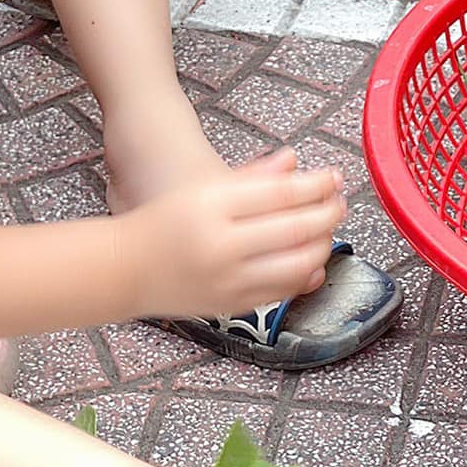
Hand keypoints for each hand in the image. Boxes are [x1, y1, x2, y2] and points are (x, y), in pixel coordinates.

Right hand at [117, 149, 345, 319]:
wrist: (125, 269)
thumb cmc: (165, 222)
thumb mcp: (204, 187)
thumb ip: (254, 175)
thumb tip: (295, 161)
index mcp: (212, 205)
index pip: (282, 193)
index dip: (318, 184)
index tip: (335, 177)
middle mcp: (221, 244)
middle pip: (296, 228)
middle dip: (328, 213)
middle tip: (341, 201)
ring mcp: (228, 279)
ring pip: (297, 264)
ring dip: (323, 244)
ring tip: (328, 227)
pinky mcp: (233, 305)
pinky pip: (283, 291)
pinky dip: (305, 274)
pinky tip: (313, 258)